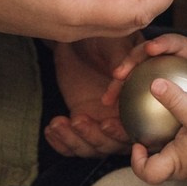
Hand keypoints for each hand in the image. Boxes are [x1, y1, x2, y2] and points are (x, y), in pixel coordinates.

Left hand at [44, 35, 137, 158]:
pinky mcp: (81, 122)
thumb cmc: (104, 38)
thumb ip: (122, 62)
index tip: (105, 123)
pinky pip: (71, 144)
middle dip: (92, 137)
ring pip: (90, 147)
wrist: (80, 40)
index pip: (132, 128)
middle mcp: (119, 118)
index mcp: (135, 103)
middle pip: (110, 144)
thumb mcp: (114, 45)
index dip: (120, 132)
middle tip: (79, 120)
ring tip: (58, 124)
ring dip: (73, 140)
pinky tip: (51, 129)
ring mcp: (99, 122)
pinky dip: (60, 143)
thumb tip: (122, 78)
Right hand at [103, 33, 186, 111]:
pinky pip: (136, 82)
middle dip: (131, 60)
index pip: (179, 43)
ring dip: (121, 79)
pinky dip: (124, 93)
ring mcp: (161, 62)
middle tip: (118, 76)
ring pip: (137, 67)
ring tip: (108, 98)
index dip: (165, 42)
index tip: (152, 49)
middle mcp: (173, 55)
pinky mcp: (153, 74)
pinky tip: (113, 110)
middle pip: (148, 51)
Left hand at [129, 77, 186, 185]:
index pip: (147, 173)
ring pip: (178, 159)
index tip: (138, 142)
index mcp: (176, 164)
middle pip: (160, 165)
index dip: (137, 160)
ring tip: (172, 120)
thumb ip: (174, 98)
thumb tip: (153, 83)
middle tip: (152, 126)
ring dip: (172, 143)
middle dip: (153, 147)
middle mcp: (186, 172)